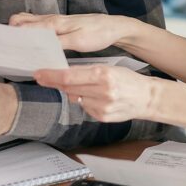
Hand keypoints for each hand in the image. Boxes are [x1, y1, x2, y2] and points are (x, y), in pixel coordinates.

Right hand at [9, 12, 133, 52]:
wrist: (114, 27)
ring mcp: (55, 20)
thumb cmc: (98, 34)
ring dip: (19, 30)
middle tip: (8, 47)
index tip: (5, 46)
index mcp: (53, 23)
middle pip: (21, 20)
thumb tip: (38, 47)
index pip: (25, 26)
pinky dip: (29, 30)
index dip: (13, 35)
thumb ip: (58, 43)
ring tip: (15, 46)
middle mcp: (51, 19)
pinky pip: (38, 25)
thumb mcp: (79, 41)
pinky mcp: (60, 24)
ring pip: (28, 21)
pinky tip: (31, 43)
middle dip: (11, 31)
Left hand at [33, 66, 156, 122]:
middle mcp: (102, 91)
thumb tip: (64, 77)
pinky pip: (84, 107)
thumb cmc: (127, 80)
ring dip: (72, 92)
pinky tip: (95, 98)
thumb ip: (87, 73)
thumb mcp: (109, 68)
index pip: (69, 76)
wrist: (147, 98)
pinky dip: (84, 101)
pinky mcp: (102, 117)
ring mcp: (102, 107)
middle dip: (53, 82)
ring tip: (85, 87)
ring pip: (75, 98)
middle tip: (41, 77)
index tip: (38, 74)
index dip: (51, 76)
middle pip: (68, 88)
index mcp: (103, 75)